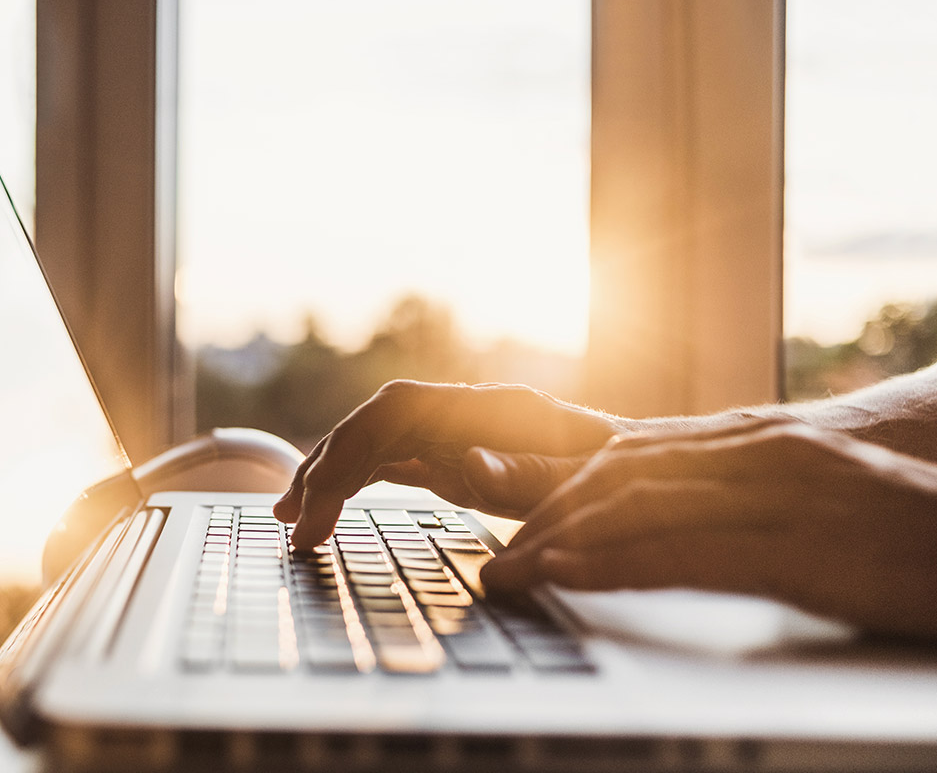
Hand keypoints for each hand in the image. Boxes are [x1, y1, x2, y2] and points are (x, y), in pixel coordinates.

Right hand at [273, 380, 623, 548]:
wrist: (647, 474)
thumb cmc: (622, 482)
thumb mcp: (586, 484)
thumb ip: (530, 473)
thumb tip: (466, 464)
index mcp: (494, 409)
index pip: (397, 411)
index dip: (349, 449)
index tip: (320, 504)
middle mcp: (467, 411)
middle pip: (375, 423)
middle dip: (327, 468)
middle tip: (295, 527)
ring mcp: (458, 431)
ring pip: (375, 439)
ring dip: (329, 474)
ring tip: (290, 519)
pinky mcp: (455, 454)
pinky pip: (390, 459)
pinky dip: (354, 482)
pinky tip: (326, 507)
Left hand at [481, 420, 936, 642]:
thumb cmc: (900, 529)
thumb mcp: (806, 496)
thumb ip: (738, 497)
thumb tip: (672, 524)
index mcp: (753, 440)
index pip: (631, 456)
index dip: (562, 489)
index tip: (519, 527)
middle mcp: (754, 451)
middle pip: (618, 474)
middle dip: (546, 516)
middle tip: (501, 558)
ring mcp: (775, 491)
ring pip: (636, 503)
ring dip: (559, 540)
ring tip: (511, 572)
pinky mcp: (797, 544)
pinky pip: (684, 549)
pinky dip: (614, 561)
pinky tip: (569, 574)